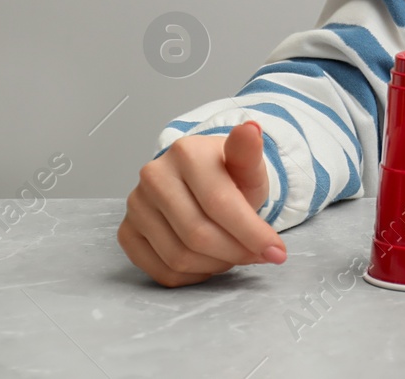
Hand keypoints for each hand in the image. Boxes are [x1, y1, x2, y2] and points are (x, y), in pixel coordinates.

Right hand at [118, 121, 287, 286]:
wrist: (203, 180)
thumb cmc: (229, 175)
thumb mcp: (248, 165)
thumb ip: (250, 153)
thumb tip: (251, 129)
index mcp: (186, 152)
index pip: (221, 203)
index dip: (252, 233)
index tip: (277, 253)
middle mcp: (154, 176)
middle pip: (198, 235)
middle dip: (236, 252)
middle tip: (258, 256)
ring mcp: (135, 204)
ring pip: (179, 257)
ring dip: (216, 265)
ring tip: (235, 254)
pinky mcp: (127, 231)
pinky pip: (160, 270)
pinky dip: (192, 275)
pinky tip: (210, 262)